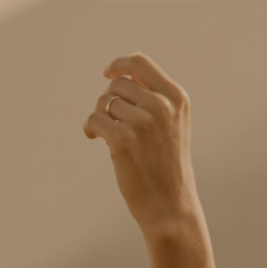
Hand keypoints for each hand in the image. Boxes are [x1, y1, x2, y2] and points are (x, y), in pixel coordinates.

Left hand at [83, 52, 199, 230]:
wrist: (170, 204)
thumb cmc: (168, 166)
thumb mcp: (172, 124)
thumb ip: (155, 96)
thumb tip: (127, 68)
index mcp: (176, 97)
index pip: (140, 63)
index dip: (119, 64)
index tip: (108, 73)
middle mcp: (161, 105)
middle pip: (118, 84)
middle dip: (108, 100)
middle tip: (110, 121)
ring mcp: (142, 121)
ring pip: (104, 102)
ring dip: (100, 116)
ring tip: (106, 133)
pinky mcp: (123, 138)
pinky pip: (94, 119)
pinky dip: (90, 128)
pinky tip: (95, 139)